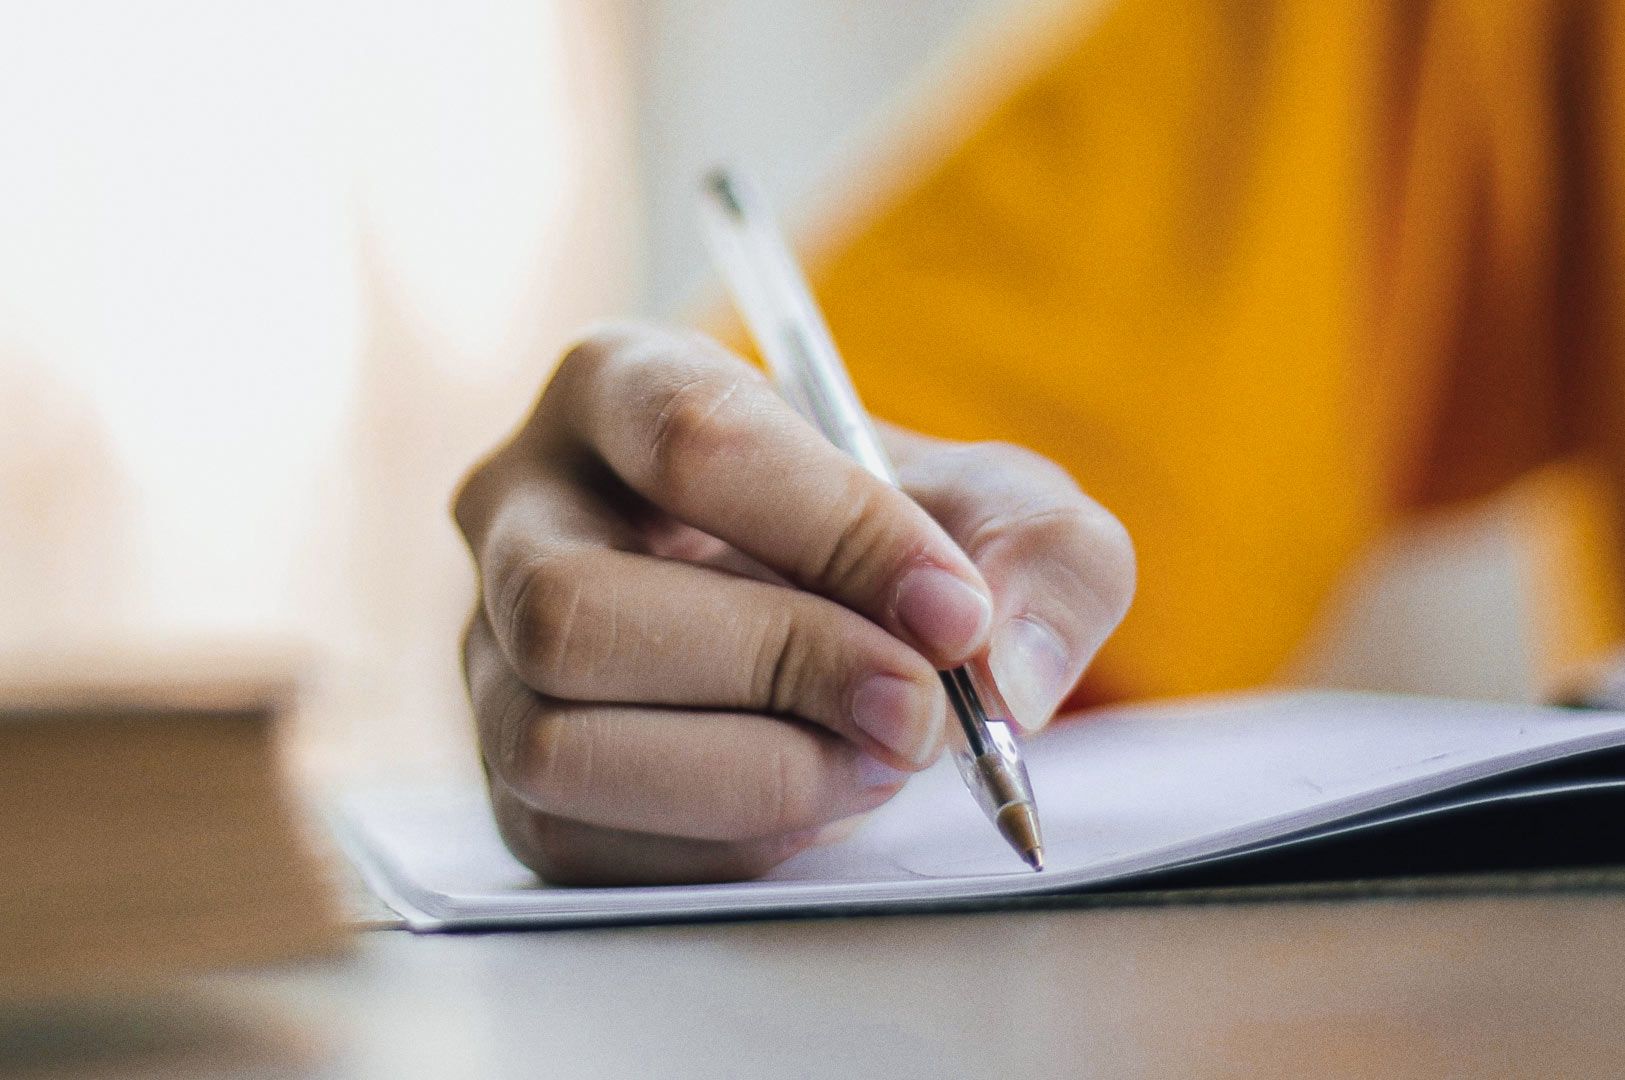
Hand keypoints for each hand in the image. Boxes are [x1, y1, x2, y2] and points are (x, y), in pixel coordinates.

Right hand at [453, 323, 1133, 884]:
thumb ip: (1045, 557)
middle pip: (577, 608)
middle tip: (917, 713)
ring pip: (554, 741)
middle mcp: (519, 509)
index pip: (691, 439)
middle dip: (773, 673)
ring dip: (747, 775)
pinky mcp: (509, 776)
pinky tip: (813, 800)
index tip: (955, 611)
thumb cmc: (894, 538)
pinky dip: (722, 842)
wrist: (831, 615)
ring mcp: (491, 649)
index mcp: (622, 382)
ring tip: (874, 761)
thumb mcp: (1001, 509)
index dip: (833, 532)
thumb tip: (1007, 674)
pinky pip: (574, 841)